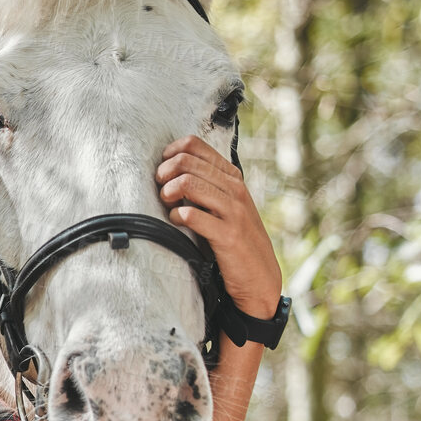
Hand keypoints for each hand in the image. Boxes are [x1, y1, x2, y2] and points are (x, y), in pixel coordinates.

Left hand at [156, 135, 282, 318]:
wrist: (259, 275)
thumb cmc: (234, 237)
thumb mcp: (224, 204)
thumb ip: (205, 185)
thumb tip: (169, 169)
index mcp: (231, 177)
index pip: (194, 145)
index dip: (170, 153)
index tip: (162, 169)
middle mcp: (235, 189)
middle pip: (186, 161)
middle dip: (164, 173)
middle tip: (160, 189)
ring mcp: (233, 210)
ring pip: (188, 183)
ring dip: (168, 192)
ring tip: (166, 204)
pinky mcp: (228, 234)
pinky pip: (192, 215)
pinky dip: (177, 216)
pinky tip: (176, 221)